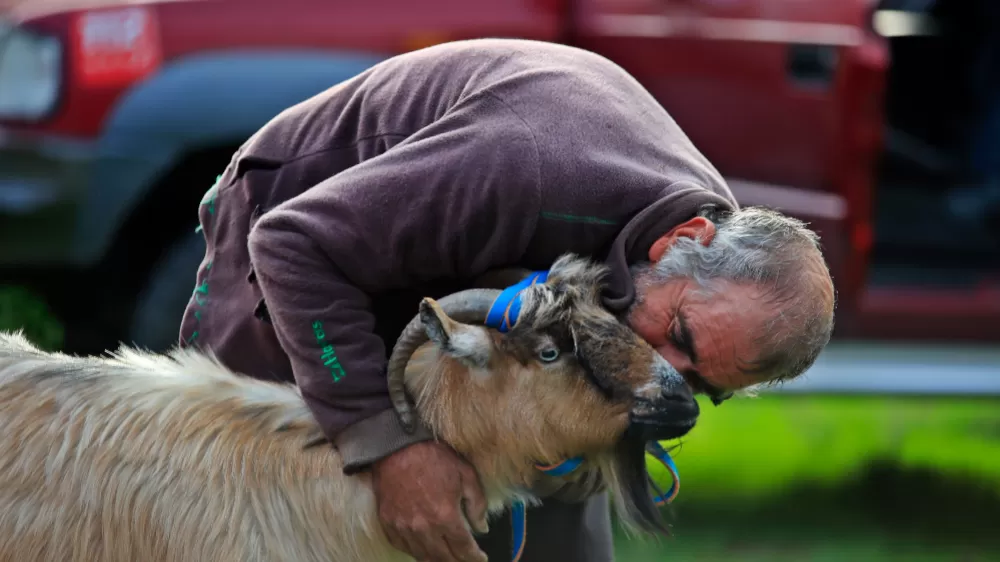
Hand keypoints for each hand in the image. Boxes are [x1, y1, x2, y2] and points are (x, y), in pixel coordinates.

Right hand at [372, 441, 489, 561]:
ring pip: (423, 557)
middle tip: (466, 560)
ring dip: (438, 560)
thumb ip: (477, 504)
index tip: (481, 559)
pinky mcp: (388, 524)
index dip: (475, 558)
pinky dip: (416, 552)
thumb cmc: (434, 457)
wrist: (397, 447)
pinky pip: (403, 547)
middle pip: (444, 558)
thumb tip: (482, 527)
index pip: (464, 549)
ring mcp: (403, 528)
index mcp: (445, 516)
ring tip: (448, 558)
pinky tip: (425, 549)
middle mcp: (423, 528)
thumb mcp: (466, 474)